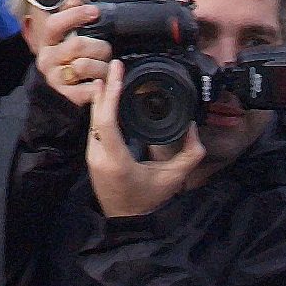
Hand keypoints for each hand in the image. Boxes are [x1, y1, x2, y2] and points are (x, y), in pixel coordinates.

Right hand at [35, 4, 110, 107]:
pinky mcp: (68, 96)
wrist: (58, 92)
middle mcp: (47, 59)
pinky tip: (102, 81)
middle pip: (77, 45)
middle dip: (99, 46)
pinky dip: (101, 84)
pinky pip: (90, 89)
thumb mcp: (64, 38)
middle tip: (106, 50)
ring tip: (105, 67)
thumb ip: (69, 16)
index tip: (95, 12)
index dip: (75, 15)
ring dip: (102, 66)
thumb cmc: (67, 59)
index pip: (54, 24)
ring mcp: (56, 78)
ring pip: (85, 66)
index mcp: (46, 42)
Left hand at [86, 59, 204, 216]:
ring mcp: (92, 156)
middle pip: (96, 115)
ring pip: (92, 120)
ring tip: (112, 76)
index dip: (111, 95)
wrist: (127, 220)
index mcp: (117, 160)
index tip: (118, 74)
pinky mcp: (92, 156)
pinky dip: (101, 109)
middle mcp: (99, 156)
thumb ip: (190, 154)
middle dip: (106, 88)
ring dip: (102, 97)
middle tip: (115, 66)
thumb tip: (193, 128)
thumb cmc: (149, 200)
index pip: (107, 121)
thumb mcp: (175, 178)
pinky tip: (108, 97)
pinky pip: (94, 127)